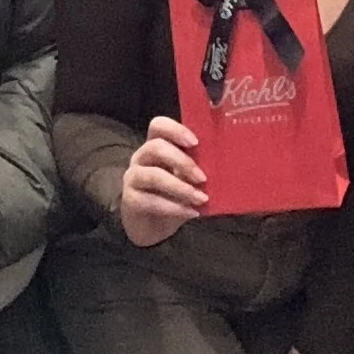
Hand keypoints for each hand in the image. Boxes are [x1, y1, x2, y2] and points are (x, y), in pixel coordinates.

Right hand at [119, 116, 208, 246]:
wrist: (150, 227)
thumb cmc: (172, 197)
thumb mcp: (186, 180)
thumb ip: (196, 169)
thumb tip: (222, 167)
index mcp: (156, 146)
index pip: (158, 125)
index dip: (175, 130)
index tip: (195, 143)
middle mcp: (141, 157)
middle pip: (156, 147)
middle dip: (182, 162)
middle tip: (202, 178)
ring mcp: (133, 177)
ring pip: (154, 175)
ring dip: (181, 188)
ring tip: (200, 199)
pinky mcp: (130, 199)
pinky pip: (152, 201)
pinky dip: (175, 208)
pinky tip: (192, 213)